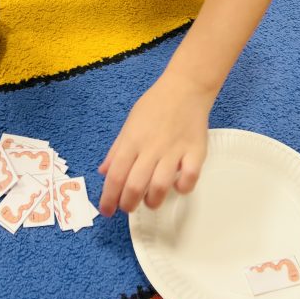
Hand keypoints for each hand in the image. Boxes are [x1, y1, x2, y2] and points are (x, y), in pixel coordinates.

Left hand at [98, 71, 213, 215]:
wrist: (185, 87)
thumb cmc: (155, 105)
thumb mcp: (130, 123)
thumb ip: (116, 149)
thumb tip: (103, 172)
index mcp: (132, 140)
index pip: (115, 176)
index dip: (108, 198)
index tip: (107, 211)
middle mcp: (151, 148)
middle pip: (135, 186)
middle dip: (128, 204)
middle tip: (128, 207)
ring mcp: (174, 150)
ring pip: (160, 186)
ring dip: (153, 201)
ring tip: (150, 201)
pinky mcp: (196, 151)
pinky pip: (190, 177)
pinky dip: (183, 187)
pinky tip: (178, 185)